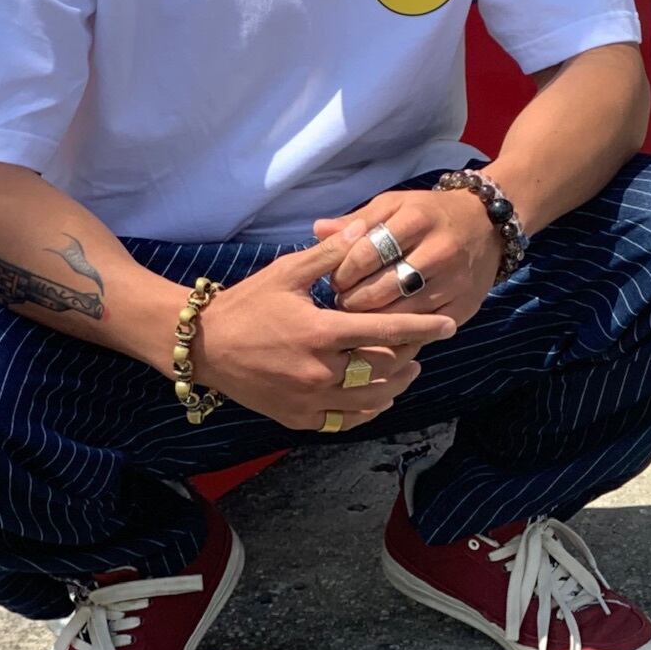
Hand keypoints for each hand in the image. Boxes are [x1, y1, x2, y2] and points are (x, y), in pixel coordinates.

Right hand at [189, 220, 456, 432]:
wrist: (201, 345)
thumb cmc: (246, 303)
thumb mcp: (287, 271)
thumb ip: (330, 253)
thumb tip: (366, 228)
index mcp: (320, 332)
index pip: (385, 333)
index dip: (422, 329)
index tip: (449, 326)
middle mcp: (319, 372)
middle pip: (383, 369)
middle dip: (411, 356)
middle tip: (424, 344)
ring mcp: (307, 400)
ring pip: (369, 400)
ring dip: (395, 385)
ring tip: (408, 370)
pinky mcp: (297, 418)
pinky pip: (344, 421)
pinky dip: (367, 410)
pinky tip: (378, 397)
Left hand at [315, 188, 503, 326]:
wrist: (489, 223)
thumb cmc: (430, 213)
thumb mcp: (395, 205)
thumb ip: (357, 221)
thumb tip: (318, 230)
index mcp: (416, 220)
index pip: (366, 254)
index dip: (343, 272)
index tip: (335, 280)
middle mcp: (438, 251)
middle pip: (381, 289)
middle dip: (353, 301)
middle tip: (342, 303)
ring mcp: (455, 282)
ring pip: (401, 315)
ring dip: (372, 322)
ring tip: (359, 318)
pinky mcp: (464, 306)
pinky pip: (424, 330)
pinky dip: (400, 335)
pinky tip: (385, 331)